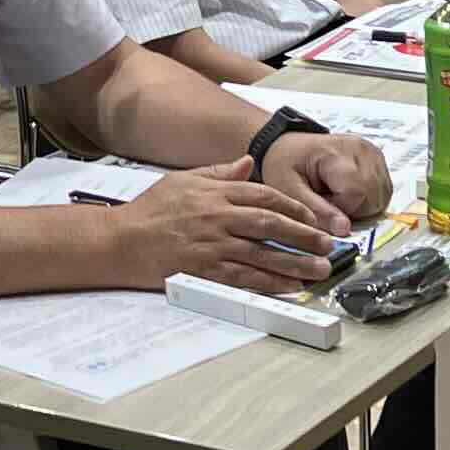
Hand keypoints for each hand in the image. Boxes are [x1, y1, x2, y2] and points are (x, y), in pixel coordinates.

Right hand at [109, 159, 336, 292]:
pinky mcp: (205, 271)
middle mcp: (218, 218)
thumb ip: (218, 173)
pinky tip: (288, 286)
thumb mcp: (184, 180)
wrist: (121, 241)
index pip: (264, 195)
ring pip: (262, 254)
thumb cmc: (150, 210)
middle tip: (328, 244)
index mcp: (215, 193)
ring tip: (319, 269)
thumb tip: (247, 162)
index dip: (293, 207)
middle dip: (303, 235)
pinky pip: (244, 278)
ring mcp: (212, 246)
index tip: (313, 217)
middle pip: (270, 224)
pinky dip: (269, 282)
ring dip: (294, 262)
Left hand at [260, 130, 388, 230]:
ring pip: (382, 198)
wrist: (288, 147)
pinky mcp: (377, 160)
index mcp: (338, 153)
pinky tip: (347, 193)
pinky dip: (367, 200)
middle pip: (373, 199)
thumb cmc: (285, 163)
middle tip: (327, 200)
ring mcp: (372, 154)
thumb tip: (344, 230)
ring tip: (335, 196)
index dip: (340, 210)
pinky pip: (383, 192)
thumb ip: (317, 211)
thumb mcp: (289, 190)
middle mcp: (361, 150)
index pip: (357, 196)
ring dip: (361, 207)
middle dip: (351, 211)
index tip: (320, 204)